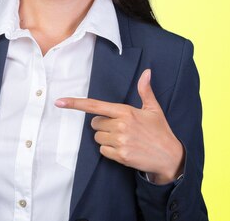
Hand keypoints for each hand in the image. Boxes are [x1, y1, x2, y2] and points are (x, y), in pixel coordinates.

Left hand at [55, 69, 183, 183]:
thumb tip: (147, 72)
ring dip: (106, 138)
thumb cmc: (160, 132)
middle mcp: (121, 125)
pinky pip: (102, 150)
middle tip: (120, 128)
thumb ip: (145, 91)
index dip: (76, 104)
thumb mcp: (153, 110)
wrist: (169, 157)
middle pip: (95, 123)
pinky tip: (123, 149)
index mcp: (126, 111)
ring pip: (97, 137)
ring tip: (124, 139)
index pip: (95, 106)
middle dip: (103, 125)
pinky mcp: (120, 155)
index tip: (60, 102)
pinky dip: (109, 150)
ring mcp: (120, 141)